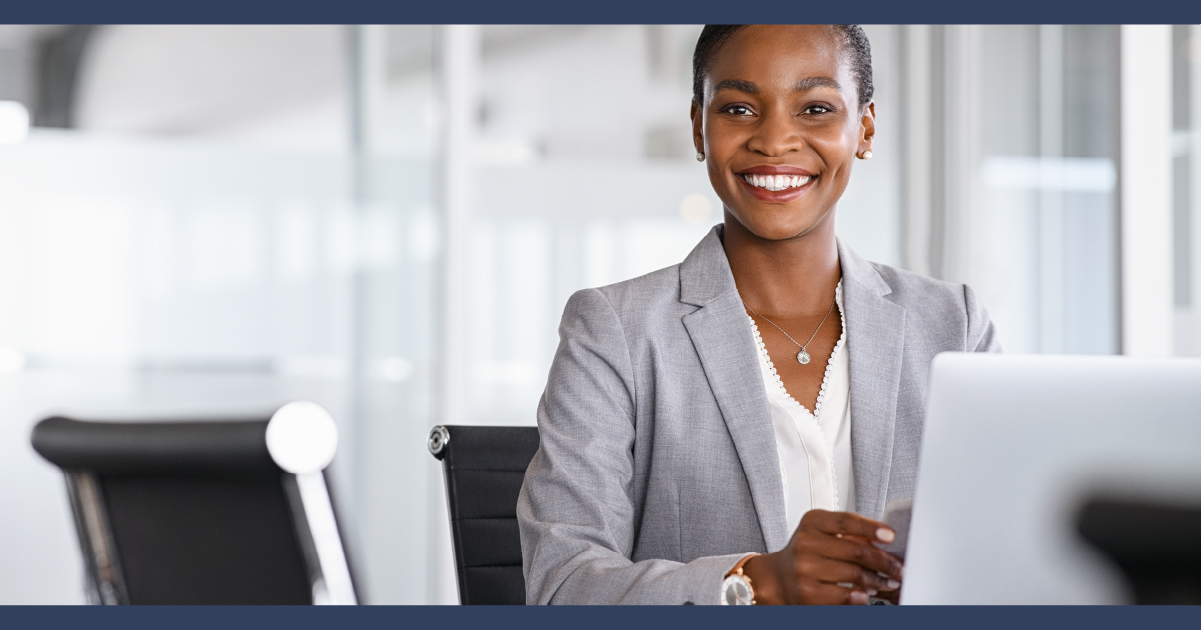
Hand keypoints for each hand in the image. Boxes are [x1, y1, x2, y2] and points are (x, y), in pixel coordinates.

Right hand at [740, 509, 903, 604]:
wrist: (778, 578)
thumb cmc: (806, 553)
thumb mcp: (820, 533)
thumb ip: (847, 533)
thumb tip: (883, 543)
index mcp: (812, 522)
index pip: (846, 521)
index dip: (871, 528)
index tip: (890, 535)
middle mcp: (806, 543)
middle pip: (856, 550)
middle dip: (884, 561)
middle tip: (898, 568)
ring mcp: (806, 568)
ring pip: (855, 574)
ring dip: (877, 580)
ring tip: (886, 582)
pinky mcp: (809, 592)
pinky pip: (845, 595)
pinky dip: (861, 596)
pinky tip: (866, 594)